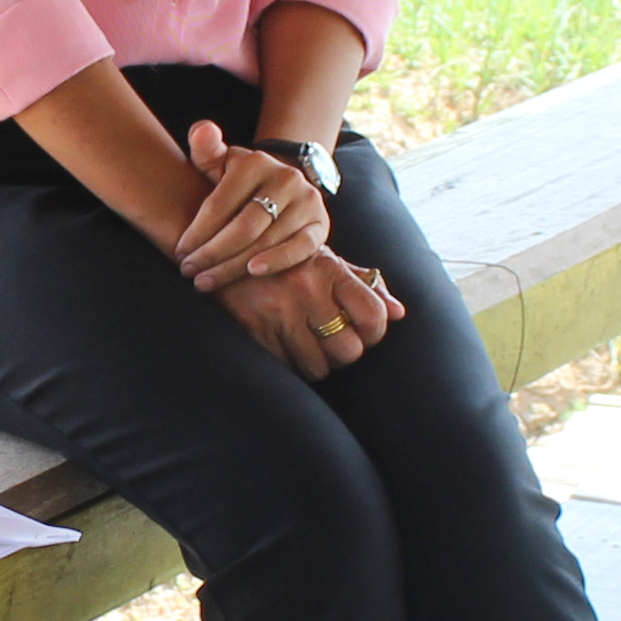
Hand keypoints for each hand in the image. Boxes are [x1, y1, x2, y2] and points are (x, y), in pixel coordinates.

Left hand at [174, 123, 329, 291]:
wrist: (282, 186)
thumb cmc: (239, 181)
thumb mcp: (220, 162)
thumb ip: (205, 148)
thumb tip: (202, 131)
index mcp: (255, 162)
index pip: (219, 204)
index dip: (196, 232)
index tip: (179, 253)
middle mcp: (284, 179)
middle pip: (242, 227)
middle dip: (211, 253)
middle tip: (189, 271)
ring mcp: (305, 202)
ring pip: (265, 242)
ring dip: (233, 266)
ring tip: (206, 280)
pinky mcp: (320, 225)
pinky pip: (300, 249)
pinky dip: (276, 262)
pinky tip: (252, 273)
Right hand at [216, 255, 398, 380]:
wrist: (221, 252)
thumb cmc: (282, 260)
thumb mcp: (323, 260)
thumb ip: (363, 284)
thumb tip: (399, 313)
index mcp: (329, 269)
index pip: (374, 315)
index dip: (374, 334)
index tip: (361, 333)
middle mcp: (307, 289)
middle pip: (349, 351)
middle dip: (342, 354)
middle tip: (328, 343)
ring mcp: (278, 310)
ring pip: (318, 368)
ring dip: (313, 363)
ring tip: (302, 344)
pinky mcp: (252, 328)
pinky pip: (285, 368)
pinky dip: (287, 365)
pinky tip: (280, 346)